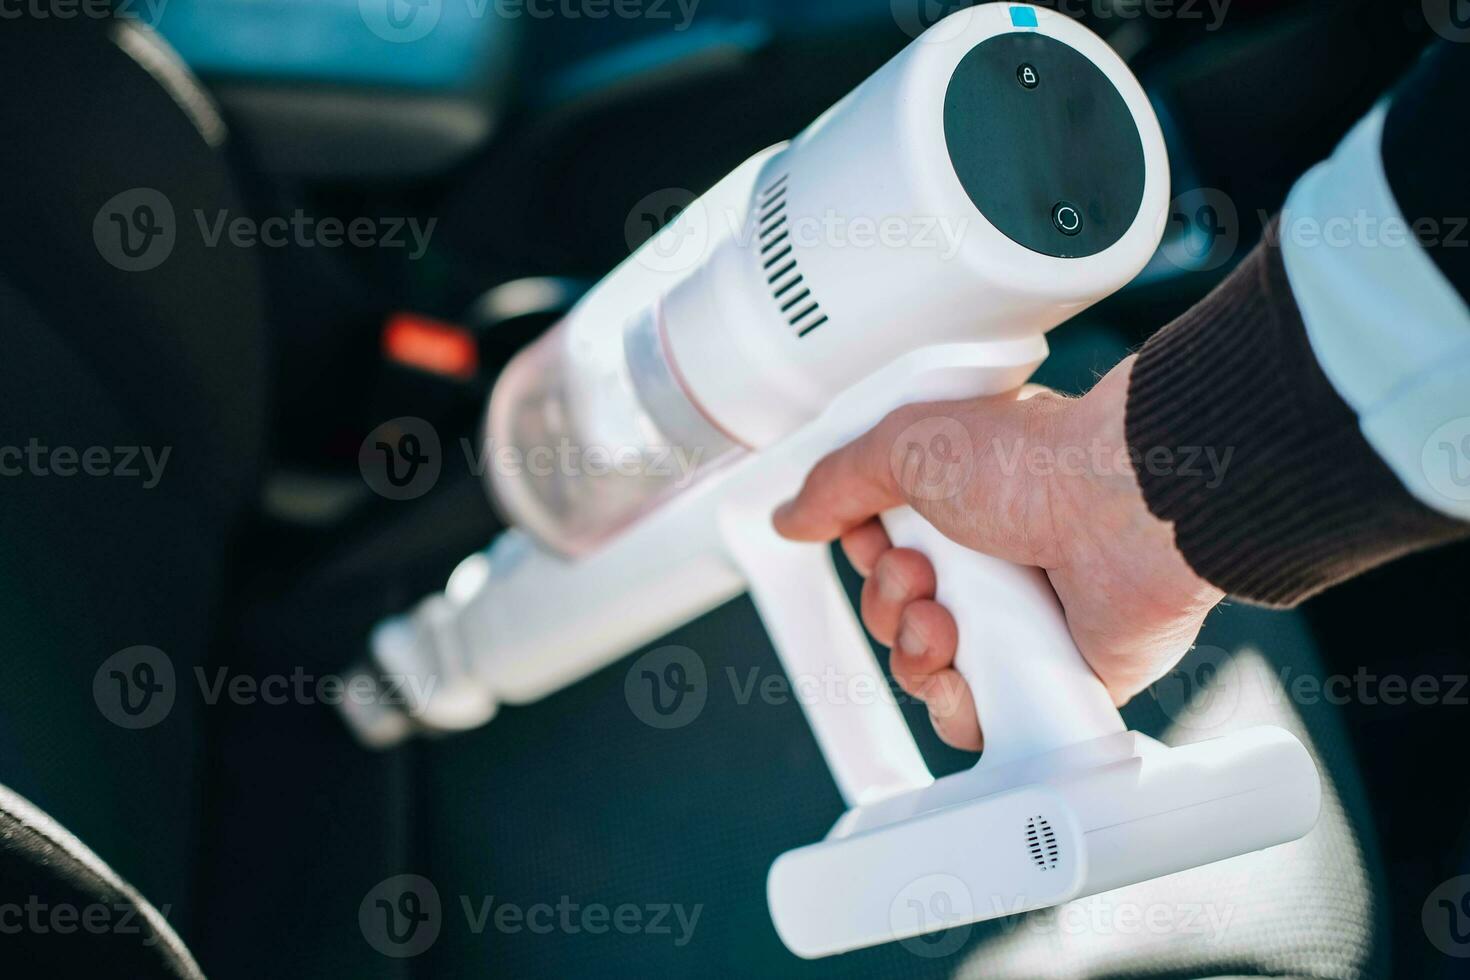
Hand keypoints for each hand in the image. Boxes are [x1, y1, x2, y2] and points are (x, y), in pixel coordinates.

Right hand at [773, 356, 1223, 750]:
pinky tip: (962, 672)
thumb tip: (792, 515)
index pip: (885, 550)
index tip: (874, 537)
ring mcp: (1020, 623)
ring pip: (926, 669)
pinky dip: (956, 705)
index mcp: (963, 504)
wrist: (1122, 512)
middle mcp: (993, 563)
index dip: (867, 555)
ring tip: (947, 619)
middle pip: (897, 615)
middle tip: (920, 574)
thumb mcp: (908, 442)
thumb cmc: (1036, 463)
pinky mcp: (1050, 677)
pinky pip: (977, 718)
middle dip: (888, 602)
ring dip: (915, 648)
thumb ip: (839, 482)